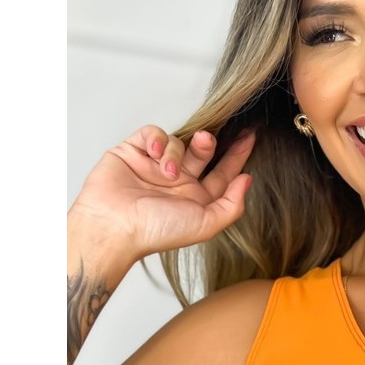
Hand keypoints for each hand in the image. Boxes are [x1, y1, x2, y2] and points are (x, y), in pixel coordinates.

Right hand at [70, 125, 255, 261]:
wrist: (114, 226)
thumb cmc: (157, 231)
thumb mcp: (206, 224)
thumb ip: (231, 205)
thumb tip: (247, 180)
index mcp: (195, 198)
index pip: (222, 173)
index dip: (237, 156)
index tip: (250, 137)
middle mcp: (177, 181)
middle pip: (202, 152)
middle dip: (209, 144)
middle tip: (208, 140)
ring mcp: (155, 165)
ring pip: (178, 142)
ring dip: (176, 152)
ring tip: (167, 171)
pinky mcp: (133, 152)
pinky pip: (152, 133)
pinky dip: (157, 139)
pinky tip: (154, 153)